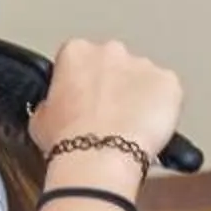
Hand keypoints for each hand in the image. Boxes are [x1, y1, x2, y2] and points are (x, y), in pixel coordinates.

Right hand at [29, 39, 183, 168]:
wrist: (99, 159)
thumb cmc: (70, 141)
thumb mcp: (40, 119)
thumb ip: (52, 102)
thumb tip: (57, 107)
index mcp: (76, 52)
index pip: (79, 58)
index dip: (81, 82)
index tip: (83, 98)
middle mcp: (111, 51)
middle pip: (114, 63)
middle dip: (113, 84)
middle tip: (106, 115)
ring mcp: (143, 65)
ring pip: (143, 78)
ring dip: (139, 96)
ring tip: (128, 127)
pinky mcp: (169, 83)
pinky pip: (168, 93)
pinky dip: (163, 108)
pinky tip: (148, 128)